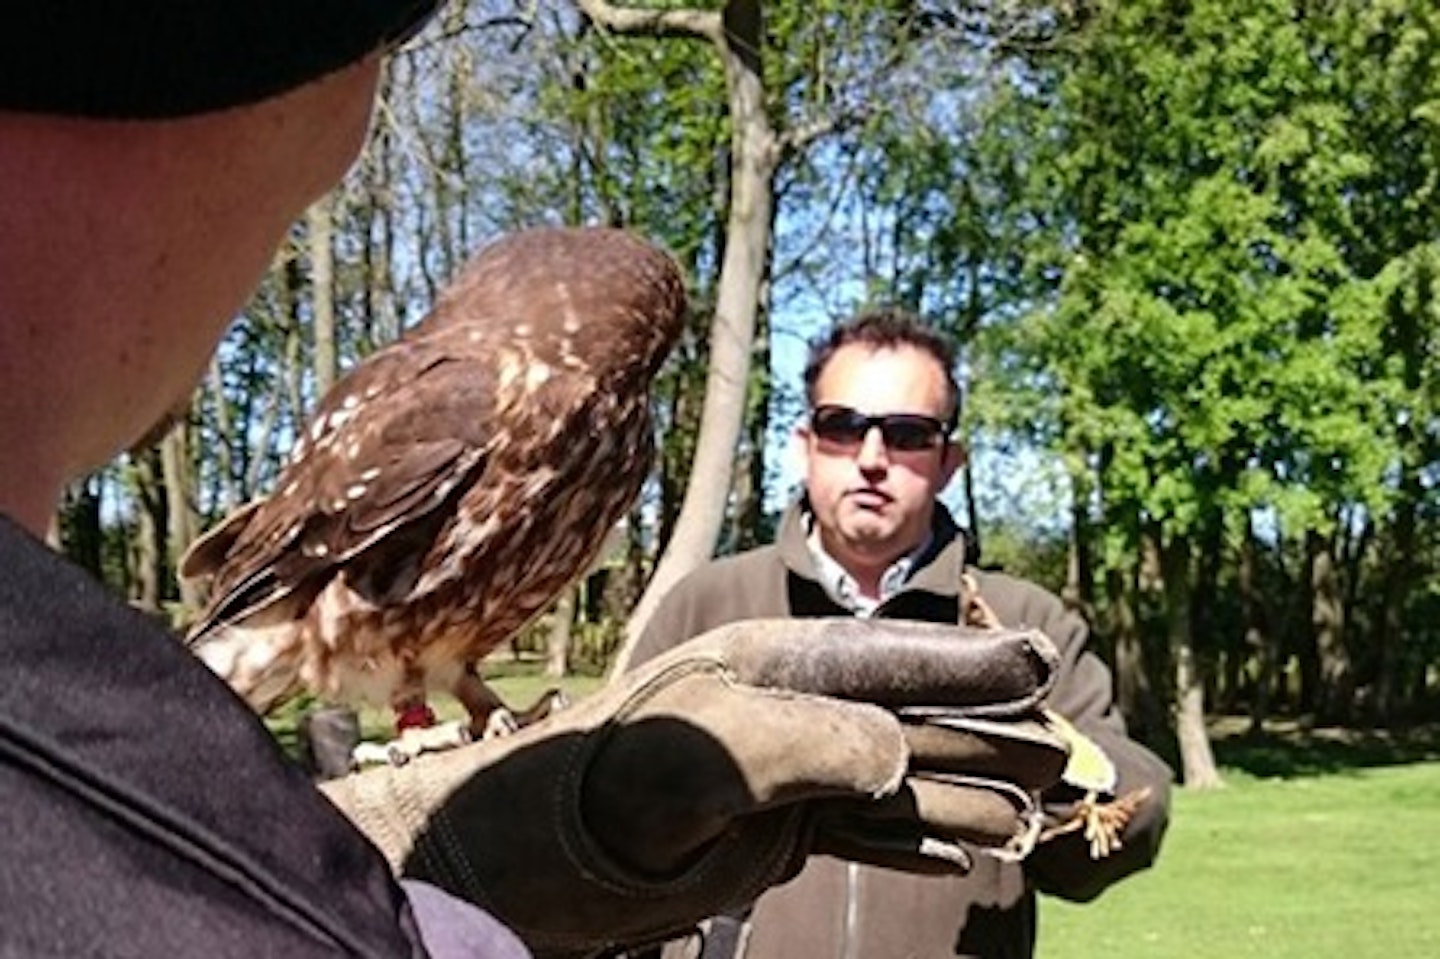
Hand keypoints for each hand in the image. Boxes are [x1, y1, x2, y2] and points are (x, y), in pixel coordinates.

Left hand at [322, 618, 1066, 957]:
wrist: (529, 856)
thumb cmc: (598, 790)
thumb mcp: (700, 759)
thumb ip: (803, 743)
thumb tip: (897, 753)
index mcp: (770, 664)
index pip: (886, 658)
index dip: (965, 665)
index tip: (1040, 663)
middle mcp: (785, 707)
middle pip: (908, 715)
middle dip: (986, 731)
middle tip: (1062, 744)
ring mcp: (783, 769)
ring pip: (895, 777)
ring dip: (964, 791)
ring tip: (1033, 806)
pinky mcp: (771, 828)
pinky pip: (863, 829)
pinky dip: (917, 838)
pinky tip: (962, 848)